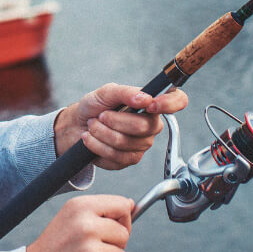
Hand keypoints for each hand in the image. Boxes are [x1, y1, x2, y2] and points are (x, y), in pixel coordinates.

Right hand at [25, 195, 132, 251]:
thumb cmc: (54, 248)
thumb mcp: (69, 218)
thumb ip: (99, 211)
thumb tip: (132, 205)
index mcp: (80, 207)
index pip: (123, 205)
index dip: (122, 219)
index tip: (111, 228)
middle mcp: (87, 226)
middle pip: (124, 234)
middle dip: (113, 245)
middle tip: (88, 251)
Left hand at [54, 83, 187, 169]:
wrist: (75, 126)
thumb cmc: (94, 106)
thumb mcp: (105, 92)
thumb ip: (125, 92)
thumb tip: (145, 97)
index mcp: (151, 104)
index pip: (177, 101)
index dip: (170, 104)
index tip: (150, 104)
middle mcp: (151, 125)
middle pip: (144, 127)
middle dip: (115, 120)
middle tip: (100, 115)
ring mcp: (141, 144)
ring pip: (126, 143)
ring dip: (102, 133)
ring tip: (92, 125)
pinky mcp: (128, 160)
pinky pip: (117, 156)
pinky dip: (97, 145)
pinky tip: (90, 139)